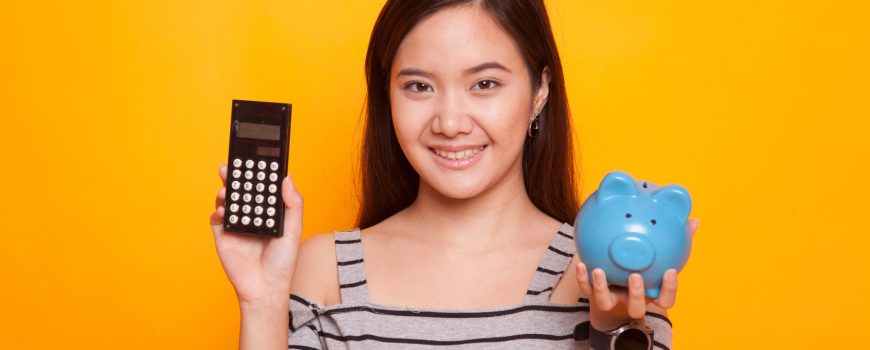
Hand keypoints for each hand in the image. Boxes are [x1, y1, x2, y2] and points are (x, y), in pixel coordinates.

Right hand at [209, 164, 303, 305]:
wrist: (265, 288)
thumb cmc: (282, 262)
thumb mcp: (294, 230)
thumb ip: (293, 204)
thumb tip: (287, 179)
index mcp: (269, 212)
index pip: (261, 188)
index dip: (256, 173)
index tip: (253, 159)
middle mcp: (252, 215)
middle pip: (241, 191)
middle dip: (235, 177)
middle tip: (230, 166)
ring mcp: (236, 225)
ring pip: (227, 202)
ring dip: (224, 192)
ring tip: (227, 190)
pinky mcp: (223, 236)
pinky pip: (216, 220)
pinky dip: (216, 212)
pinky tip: (222, 211)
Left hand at [575, 218, 699, 329]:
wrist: (612, 285)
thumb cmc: (641, 267)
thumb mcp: (657, 256)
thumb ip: (674, 241)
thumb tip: (694, 220)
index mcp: (650, 293)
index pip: (665, 298)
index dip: (669, 289)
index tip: (670, 271)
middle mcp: (631, 300)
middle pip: (636, 307)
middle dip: (636, 294)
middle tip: (635, 276)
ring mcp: (611, 299)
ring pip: (606, 302)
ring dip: (602, 288)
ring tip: (599, 271)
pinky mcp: (592, 294)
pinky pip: (586, 289)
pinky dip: (583, 278)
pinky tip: (581, 264)